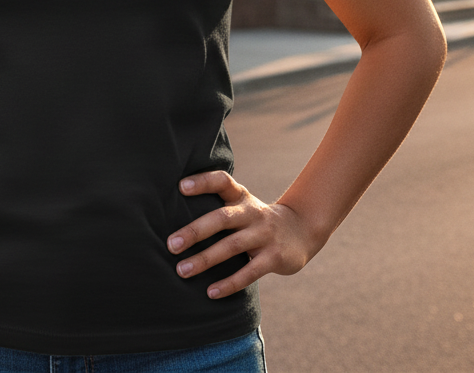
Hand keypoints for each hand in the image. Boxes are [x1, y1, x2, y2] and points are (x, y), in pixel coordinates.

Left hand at [166, 170, 320, 298]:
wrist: (302, 229)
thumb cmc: (256, 218)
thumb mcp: (241, 204)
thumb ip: (217, 205)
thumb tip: (171, 211)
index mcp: (240, 196)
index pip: (221, 181)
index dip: (202, 182)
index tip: (180, 187)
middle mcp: (251, 212)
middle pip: (221, 218)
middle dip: (194, 231)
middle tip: (170, 244)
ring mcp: (264, 234)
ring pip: (231, 247)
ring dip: (205, 260)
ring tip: (182, 270)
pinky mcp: (274, 257)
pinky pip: (249, 272)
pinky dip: (229, 283)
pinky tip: (210, 292)